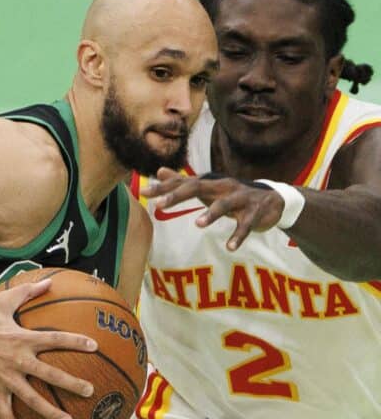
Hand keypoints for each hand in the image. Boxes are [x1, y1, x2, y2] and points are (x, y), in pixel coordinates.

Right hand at [0, 279, 96, 418]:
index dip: (76, 341)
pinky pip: (5, 412)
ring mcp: (5, 378)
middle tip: (90, 391)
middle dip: (72, 384)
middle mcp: (17, 360)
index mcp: (22, 338)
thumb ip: (28, 291)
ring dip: (50, 412)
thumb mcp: (3, 301)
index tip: (94, 345)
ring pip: (31, 399)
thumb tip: (49, 281)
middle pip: (50, 374)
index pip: (55, 339)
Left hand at [143, 167, 284, 249]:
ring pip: (224, 204)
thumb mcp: (208, 189)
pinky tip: (230, 247)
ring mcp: (240, 199)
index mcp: (210, 184)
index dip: (163, 188)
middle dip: (178, 196)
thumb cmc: (234, 196)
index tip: (143, 192)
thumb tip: (159, 171)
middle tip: (159, 205)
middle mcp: (223, 187)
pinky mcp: (255, 212)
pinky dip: (238, 236)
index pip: (183, 183)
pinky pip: (246, 225)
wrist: (274, 201)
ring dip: (212, 213)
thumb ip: (184, 182)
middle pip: (198, 187)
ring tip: (198, 224)